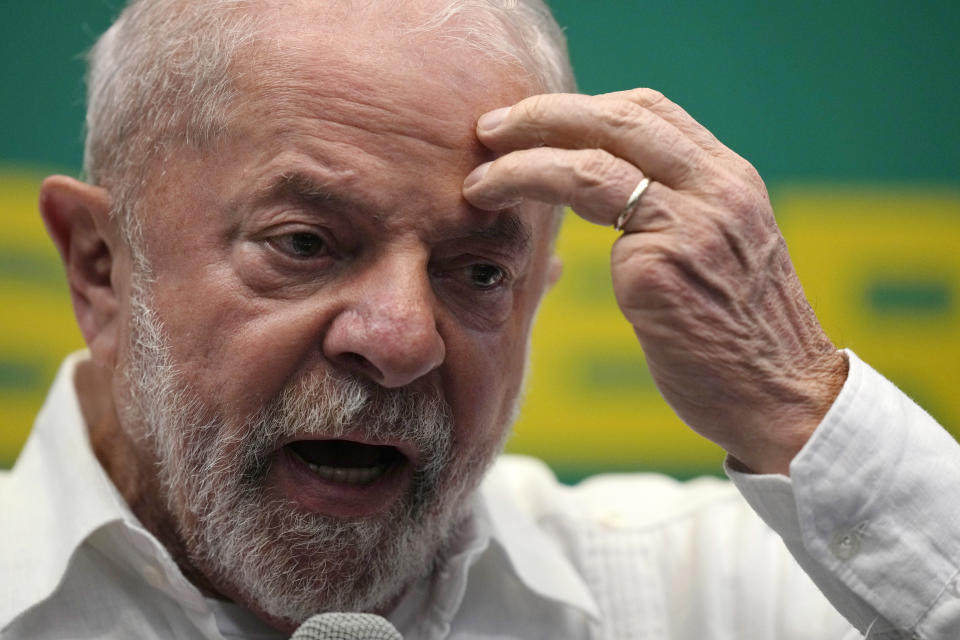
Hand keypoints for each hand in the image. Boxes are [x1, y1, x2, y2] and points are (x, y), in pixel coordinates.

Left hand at [462, 89, 847, 474]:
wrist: (783, 398)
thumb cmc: (741, 338)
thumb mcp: (720, 255)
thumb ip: (674, 215)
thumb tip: (599, 193)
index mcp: (730, 181)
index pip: (650, 112)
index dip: (583, 108)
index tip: (534, 122)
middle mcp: (717, 189)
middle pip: (618, 119)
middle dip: (542, 115)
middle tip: (491, 129)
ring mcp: (692, 224)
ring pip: (591, 161)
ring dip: (522, 160)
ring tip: (479, 178)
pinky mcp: (661, 267)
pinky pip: (590, 215)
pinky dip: (538, 197)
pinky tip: (506, 220)